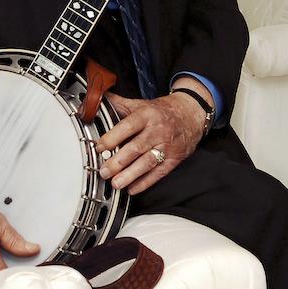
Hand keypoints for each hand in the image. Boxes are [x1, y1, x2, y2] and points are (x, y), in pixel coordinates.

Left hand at [95, 80, 209, 194]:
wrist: (190, 114)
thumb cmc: (161, 111)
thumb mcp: (141, 104)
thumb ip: (118, 104)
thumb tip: (97, 99)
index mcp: (146, 115)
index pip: (128, 126)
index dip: (113, 137)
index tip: (100, 147)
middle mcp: (157, 130)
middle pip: (136, 148)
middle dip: (118, 162)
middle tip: (104, 171)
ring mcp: (166, 146)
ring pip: (147, 163)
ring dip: (130, 175)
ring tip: (115, 183)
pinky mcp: (173, 159)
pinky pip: (158, 173)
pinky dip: (145, 183)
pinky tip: (132, 189)